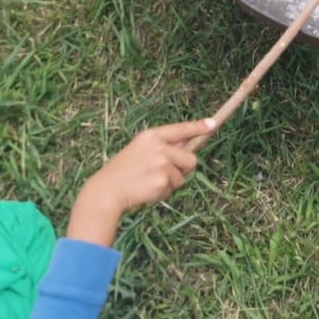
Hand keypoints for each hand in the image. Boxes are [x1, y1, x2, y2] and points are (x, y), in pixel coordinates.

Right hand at [66, 119, 214, 245]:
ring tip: (148, 183)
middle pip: (191, 158)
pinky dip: (163, 193)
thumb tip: (188, 152)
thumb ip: (162, 149)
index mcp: (150, 136)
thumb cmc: (122, 174)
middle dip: (182, 169)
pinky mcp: (163, 179)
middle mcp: (158, 146)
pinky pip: (173, 188)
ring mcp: (161, 162)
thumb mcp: (139, 152)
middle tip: (159, 174)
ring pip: (183, 176)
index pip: (180, 129)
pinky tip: (147, 191)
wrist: (105, 192)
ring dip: (170, 183)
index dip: (198, 127)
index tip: (212, 124)